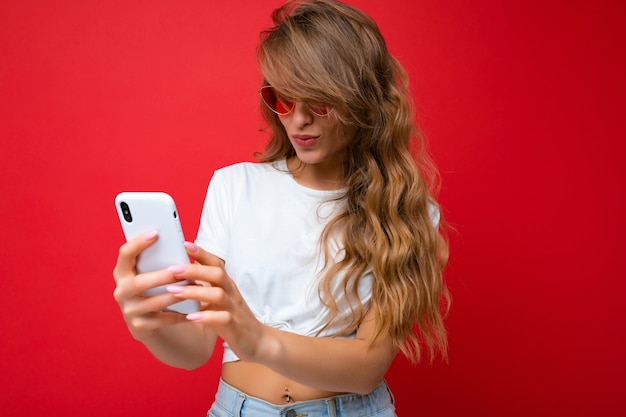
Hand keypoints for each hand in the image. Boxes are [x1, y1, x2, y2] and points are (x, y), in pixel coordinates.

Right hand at [112, 231, 188, 338]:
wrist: (154, 322)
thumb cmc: (158, 288)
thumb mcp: (156, 273)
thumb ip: (163, 259)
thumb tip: (186, 244)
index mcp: (123, 272)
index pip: (124, 254)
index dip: (138, 243)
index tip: (156, 233)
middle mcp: (121, 292)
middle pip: (139, 283)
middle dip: (163, 276)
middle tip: (183, 269)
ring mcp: (129, 311)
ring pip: (154, 302)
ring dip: (177, 295)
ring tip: (196, 287)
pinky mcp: (139, 328)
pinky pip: (162, 320)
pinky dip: (179, 314)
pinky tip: (193, 309)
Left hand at [165, 244, 271, 362]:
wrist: (257, 341)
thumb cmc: (232, 318)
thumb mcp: (218, 300)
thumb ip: (203, 287)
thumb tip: (179, 275)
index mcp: (226, 285)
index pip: (215, 263)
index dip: (201, 253)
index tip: (184, 243)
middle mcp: (231, 293)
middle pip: (217, 274)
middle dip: (194, 270)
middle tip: (171, 269)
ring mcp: (234, 309)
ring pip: (217, 294)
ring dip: (194, 292)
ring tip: (173, 291)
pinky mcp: (235, 326)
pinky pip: (222, 319)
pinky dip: (206, 317)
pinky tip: (190, 317)